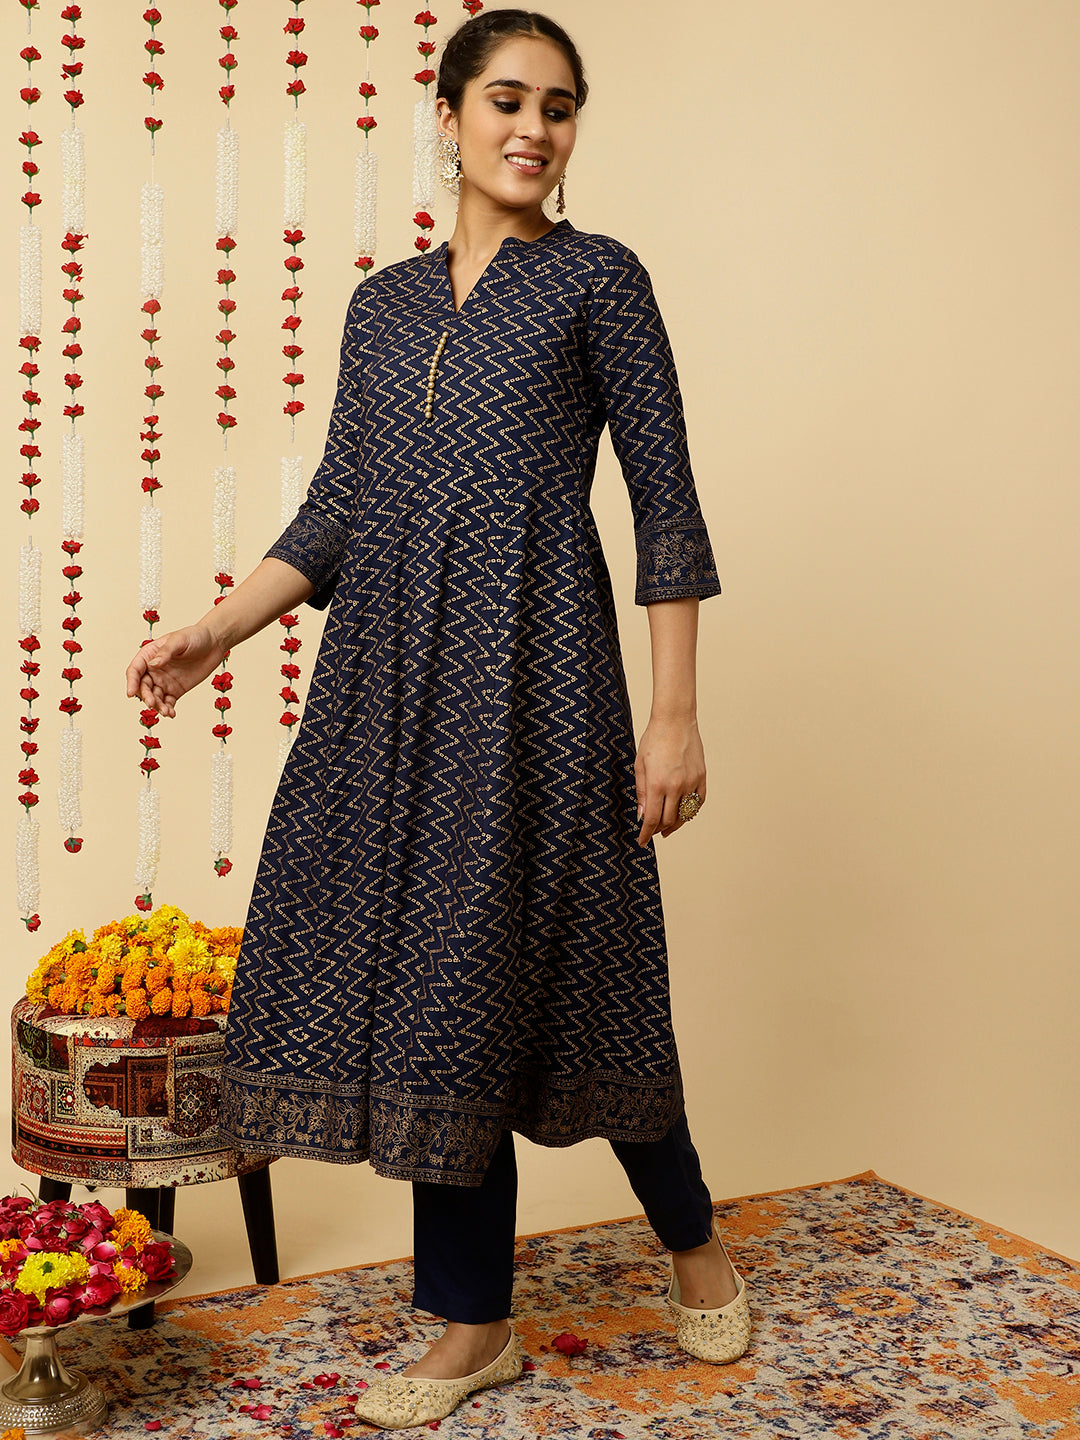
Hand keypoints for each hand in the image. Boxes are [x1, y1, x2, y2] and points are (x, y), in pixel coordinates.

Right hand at [125, 623, 226, 718]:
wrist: (214, 643)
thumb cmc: (195, 636)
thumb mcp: (179, 640)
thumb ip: (165, 652)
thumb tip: (153, 665)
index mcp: (149, 655)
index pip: (135, 670)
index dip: (131, 682)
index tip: (130, 693)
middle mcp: (154, 670)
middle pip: (143, 686)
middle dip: (146, 696)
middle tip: (152, 704)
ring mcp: (164, 681)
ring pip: (155, 697)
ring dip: (157, 706)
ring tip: (166, 712)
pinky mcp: (176, 690)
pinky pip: (168, 702)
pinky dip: (168, 709)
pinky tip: (171, 714)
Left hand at [634, 713, 705, 846]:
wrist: (675, 721)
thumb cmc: (653, 740)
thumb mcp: (639, 766)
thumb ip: (641, 793)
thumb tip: (642, 816)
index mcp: (657, 784)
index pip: (652, 819)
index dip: (646, 834)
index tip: (642, 842)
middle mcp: (676, 787)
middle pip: (668, 820)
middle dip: (658, 829)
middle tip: (652, 832)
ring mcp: (691, 783)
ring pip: (684, 814)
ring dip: (674, 824)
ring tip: (666, 828)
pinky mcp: (701, 778)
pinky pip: (698, 803)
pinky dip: (690, 812)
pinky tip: (682, 815)